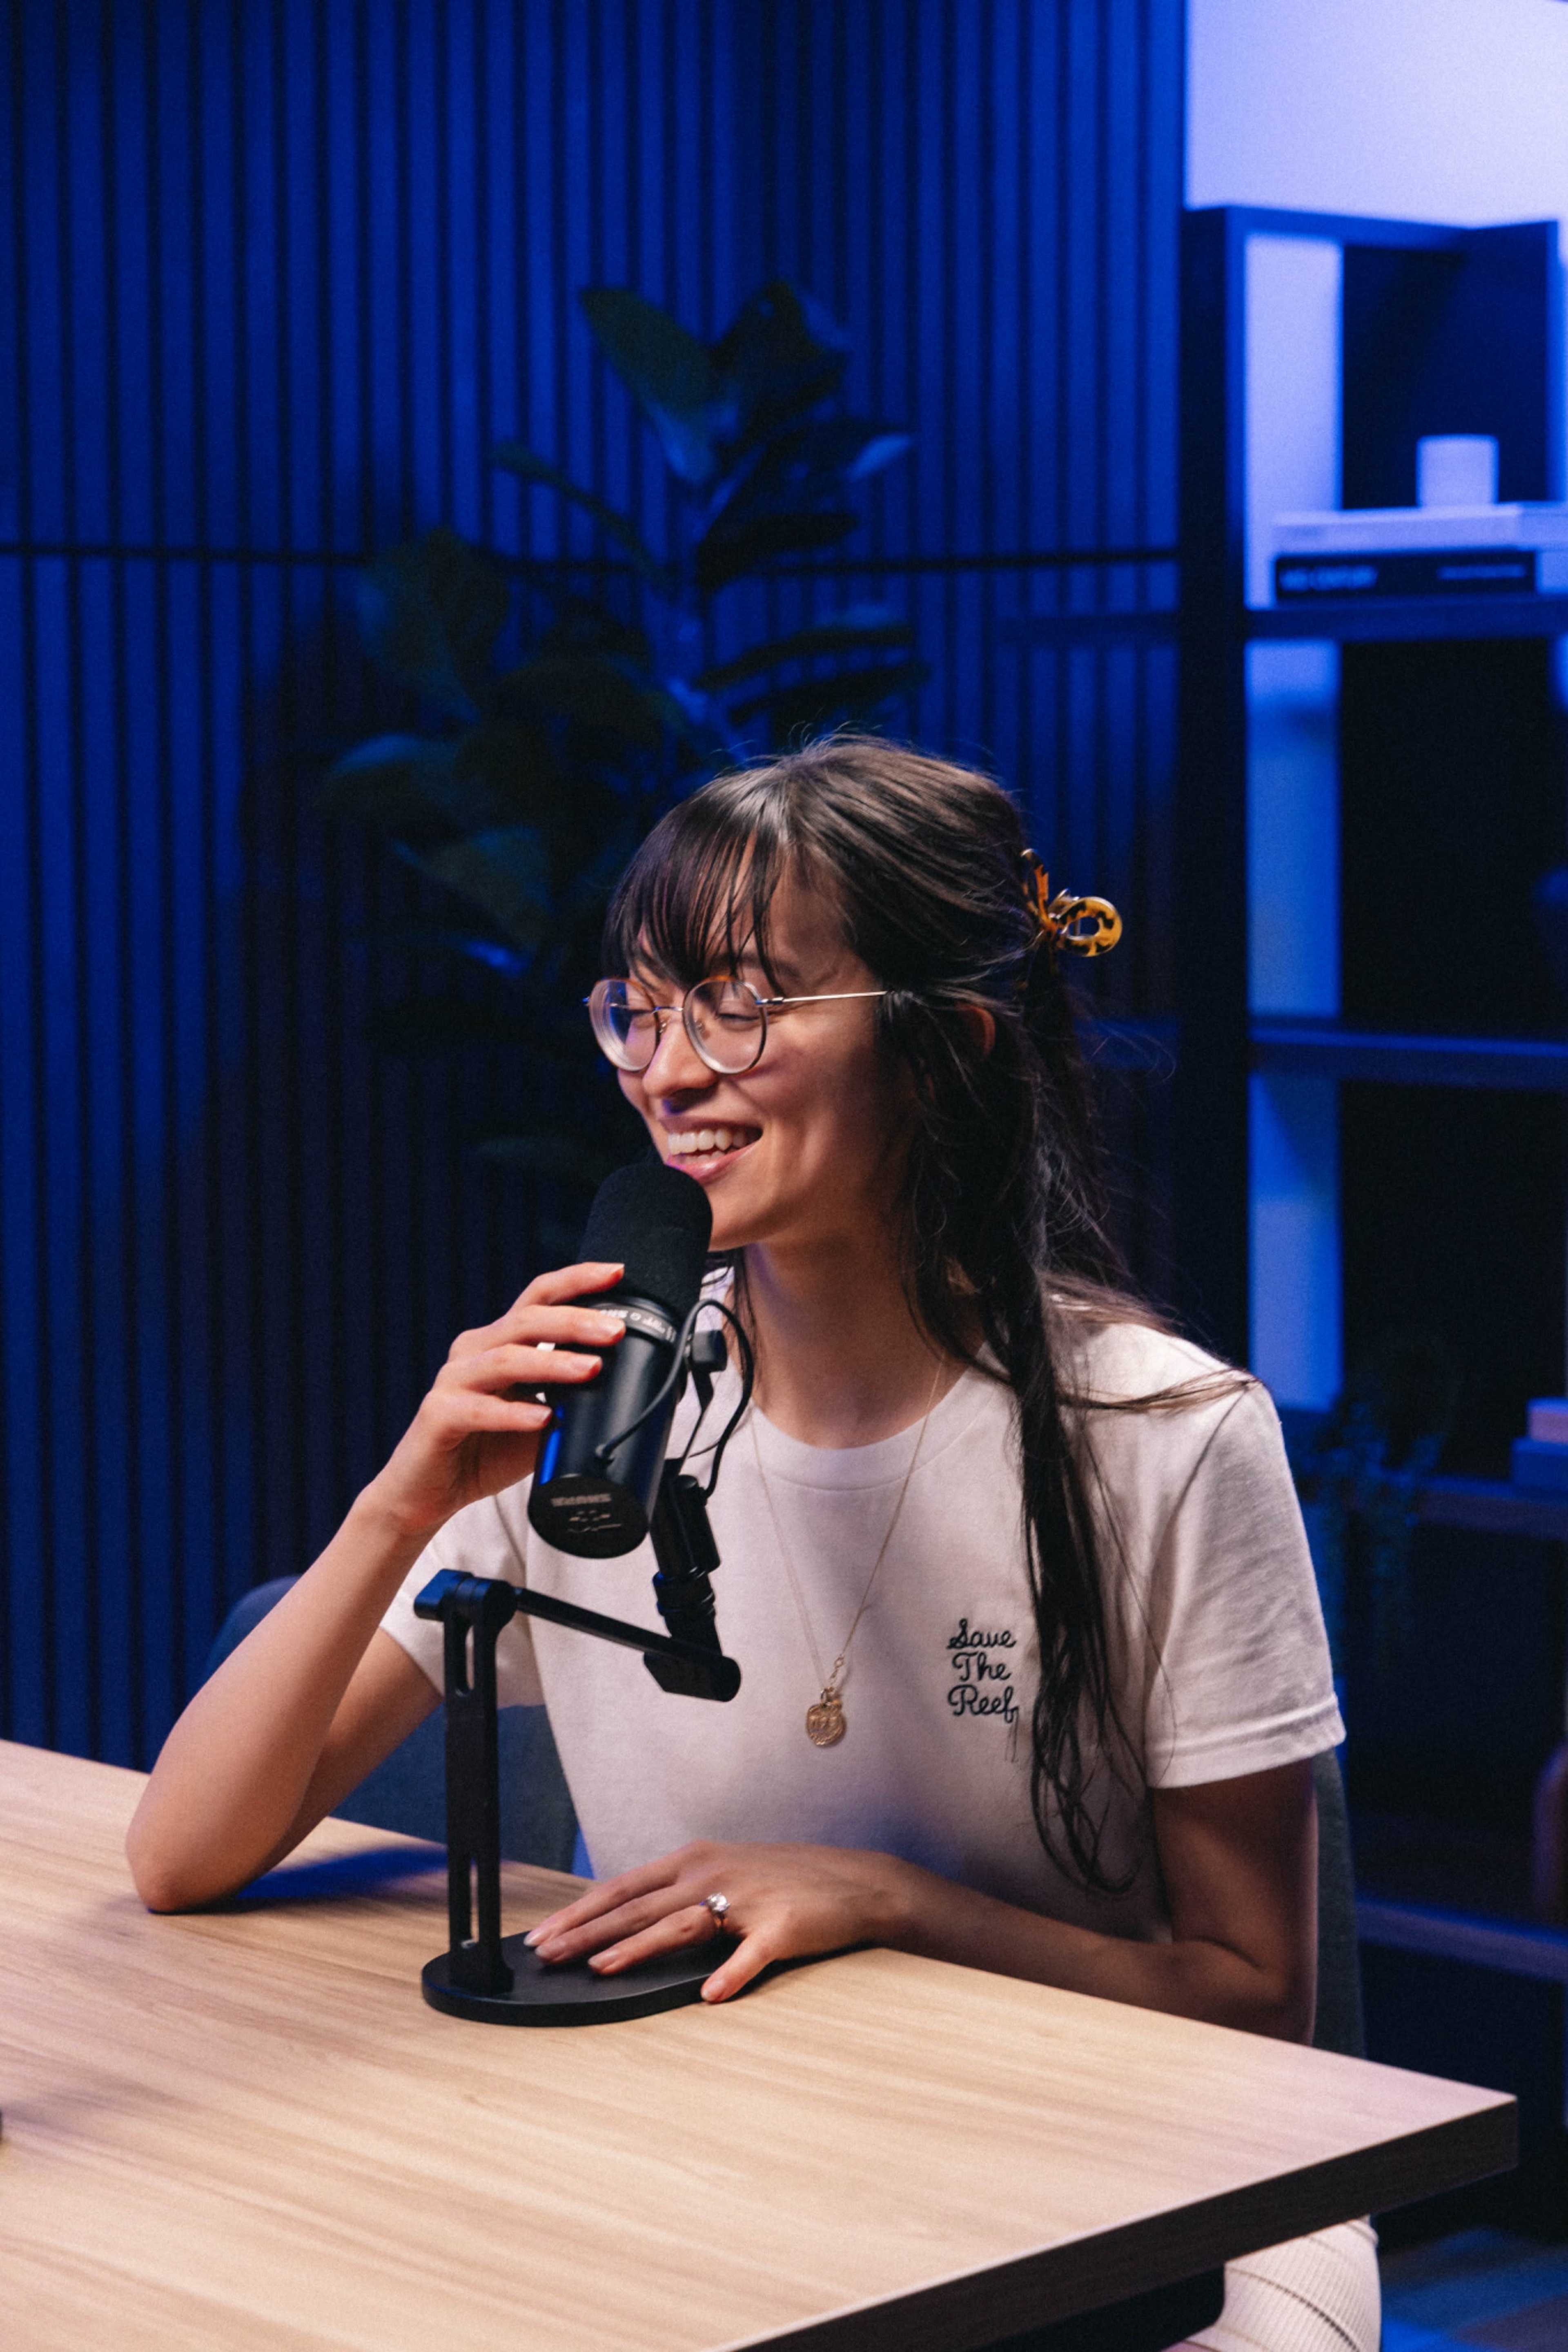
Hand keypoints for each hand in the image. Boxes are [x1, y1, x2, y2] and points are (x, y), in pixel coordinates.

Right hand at [359, 1261, 626, 1538]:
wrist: (428, 1494)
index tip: (617, 1273)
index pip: (539, 1298)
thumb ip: (572, 1400)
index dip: (576, 1281)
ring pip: (505, 1359)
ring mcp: (454, 1381)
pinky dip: (514, 1413)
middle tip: (615, 1331)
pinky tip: (542, 1419)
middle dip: (575, 1322)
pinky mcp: (438, 1415)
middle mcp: (475, 1352)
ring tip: (590, 1369)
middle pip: (526, 1320)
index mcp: (499, 1343)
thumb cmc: (484, 1451)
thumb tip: (626, 1390)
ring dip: (552, 1363)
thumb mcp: (541, 1421)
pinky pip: (478, 1409)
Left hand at [525, 1839, 913, 2001]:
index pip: (623, 1887)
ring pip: (681, 1925)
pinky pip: (752, 1955)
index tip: (542, 1935)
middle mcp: (713, 1873)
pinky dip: (730, 1975)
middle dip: (587, 1931)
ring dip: (638, 1948)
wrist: (855, 1882)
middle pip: (639, 1905)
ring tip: (601, 1969)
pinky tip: (710, 1996)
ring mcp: (747, 1899)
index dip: (580, 1911)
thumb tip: (622, 1922)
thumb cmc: (782, 1882)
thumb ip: (677, 1895)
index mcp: (694, 1861)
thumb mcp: (723, 1875)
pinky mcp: (782, 1927)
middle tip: (548, 1955)